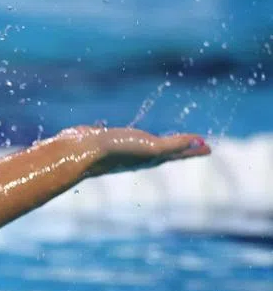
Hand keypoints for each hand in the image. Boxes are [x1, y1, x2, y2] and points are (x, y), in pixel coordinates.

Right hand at [54, 125, 210, 176]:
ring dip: (158, 142)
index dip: (193, 150)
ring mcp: (122, 148)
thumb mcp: (151, 148)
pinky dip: (133, 135)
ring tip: (166, 140)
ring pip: (147, 144)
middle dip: (181, 147)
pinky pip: (126, 136)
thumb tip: (200, 142)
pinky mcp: (107, 140)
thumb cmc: (116, 151)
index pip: (179, 153)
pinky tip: (128, 133)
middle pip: (167, 150)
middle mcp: (139, 154)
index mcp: (151, 157)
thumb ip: (175, 145)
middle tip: (196, 144)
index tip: (209, 148)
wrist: (81, 151)